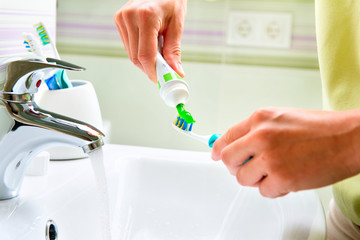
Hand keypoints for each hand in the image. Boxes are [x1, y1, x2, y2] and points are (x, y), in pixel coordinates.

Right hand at [114, 0, 185, 82]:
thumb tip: (175, 71)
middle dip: (150, 68)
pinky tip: (150, 45)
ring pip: (131, 53)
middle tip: (163, 72)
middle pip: (136, 57)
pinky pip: (129, 45)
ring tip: (159, 54)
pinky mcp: (119, 20)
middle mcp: (130, 17)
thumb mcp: (177, 24)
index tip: (161, 80)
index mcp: (146, 16)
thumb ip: (173, 50)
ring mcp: (122, 18)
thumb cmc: (171, 0)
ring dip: (145, 61)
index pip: (145, 54)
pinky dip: (139, 51)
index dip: (153, 71)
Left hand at [212, 107, 359, 197]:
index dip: (218, 149)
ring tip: (274, 172)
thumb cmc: (320, 128)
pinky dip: (273, 189)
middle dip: (235, 166)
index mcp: (259, 119)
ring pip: (243, 178)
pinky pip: (263, 191)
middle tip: (248, 167)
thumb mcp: (281, 118)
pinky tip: (287, 179)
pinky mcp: (282, 178)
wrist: (348, 138)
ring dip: (256, 179)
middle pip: (227, 159)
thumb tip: (235, 145)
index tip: (216, 155)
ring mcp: (270, 158)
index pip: (226, 137)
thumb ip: (256, 130)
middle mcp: (261, 136)